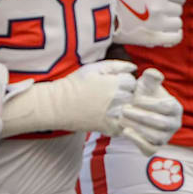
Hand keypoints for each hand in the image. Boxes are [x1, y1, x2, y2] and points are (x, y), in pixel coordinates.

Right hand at [0, 60, 137, 136]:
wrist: (57, 106)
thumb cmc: (75, 84)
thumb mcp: (94, 68)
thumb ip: (116, 65)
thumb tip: (133, 67)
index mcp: (116, 83)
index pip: (133, 82)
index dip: (125, 82)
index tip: (115, 85)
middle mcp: (118, 100)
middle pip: (134, 97)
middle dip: (127, 96)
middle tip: (113, 97)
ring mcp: (115, 115)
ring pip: (132, 112)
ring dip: (126, 110)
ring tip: (112, 107)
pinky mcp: (110, 128)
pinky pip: (126, 126)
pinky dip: (122, 123)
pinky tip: (110, 118)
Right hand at [114, 0, 188, 47]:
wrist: (104, 17)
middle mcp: (157, 6)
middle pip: (178, 9)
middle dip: (169, 9)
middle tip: (153, 10)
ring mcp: (155, 23)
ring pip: (177, 23)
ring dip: (169, 22)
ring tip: (155, 21)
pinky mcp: (153, 38)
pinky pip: (176, 37)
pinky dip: (173, 36)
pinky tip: (165, 32)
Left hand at [121, 68, 182, 156]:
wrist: (135, 112)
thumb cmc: (143, 96)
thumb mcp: (146, 84)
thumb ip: (150, 77)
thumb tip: (152, 73)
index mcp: (176, 108)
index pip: (165, 107)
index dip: (149, 103)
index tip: (134, 99)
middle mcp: (175, 124)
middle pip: (160, 123)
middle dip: (140, 116)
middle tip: (124, 110)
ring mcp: (166, 137)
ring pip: (155, 136)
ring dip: (137, 128)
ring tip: (122, 120)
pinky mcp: (155, 148)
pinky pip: (149, 148)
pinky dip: (137, 141)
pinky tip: (125, 131)